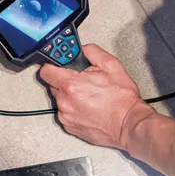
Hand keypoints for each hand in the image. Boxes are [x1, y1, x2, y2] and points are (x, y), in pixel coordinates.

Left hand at [39, 44, 155, 147]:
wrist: (128, 123)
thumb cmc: (122, 100)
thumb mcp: (111, 66)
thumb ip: (92, 52)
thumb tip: (83, 49)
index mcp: (71, 85)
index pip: (46, 70)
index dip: (53, 65)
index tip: (59, 64)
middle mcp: (65, 102)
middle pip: (53, 85)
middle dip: (66, 81)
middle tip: (83, 81)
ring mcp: (66, 116)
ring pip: (60, 100)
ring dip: (70, 96)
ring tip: (89, 96)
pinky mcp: (69, 127)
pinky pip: (66, 113)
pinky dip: (74, 109)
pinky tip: (89, 107)